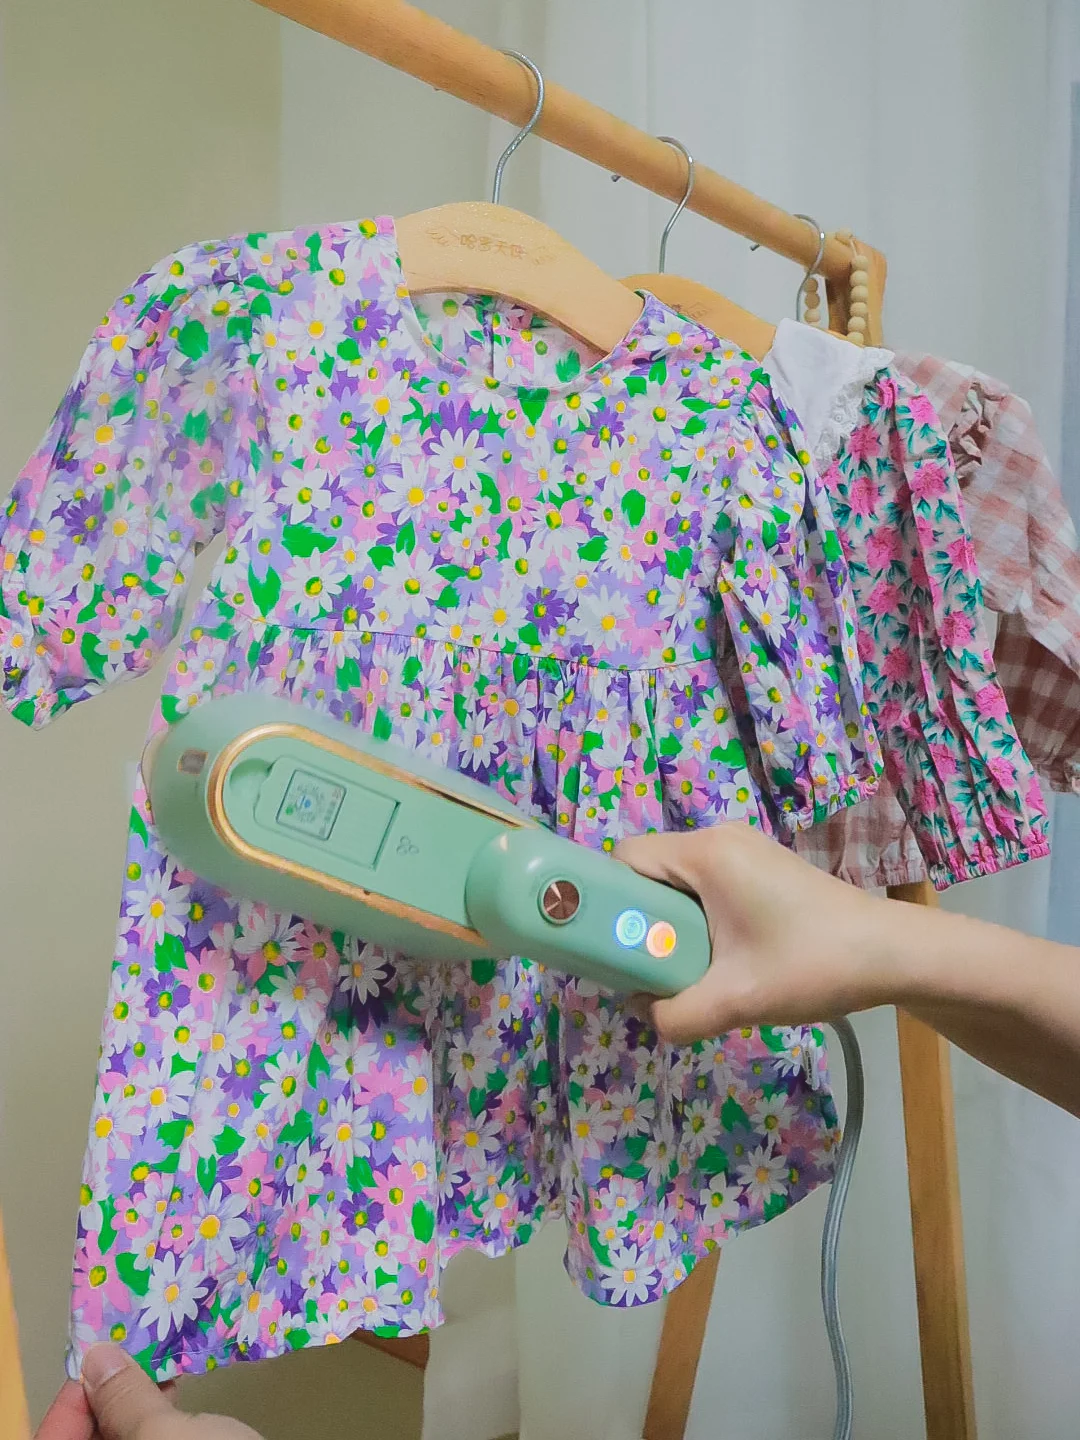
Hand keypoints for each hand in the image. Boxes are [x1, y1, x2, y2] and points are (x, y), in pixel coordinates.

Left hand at [36, 1344, 261, 1439]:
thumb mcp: (168, 1436)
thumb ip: (125, 1399)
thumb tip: (97, 1358)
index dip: (73, 1402)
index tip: (102, 1361)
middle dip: (105, 1403)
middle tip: (132, 1359)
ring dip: (131, 1413)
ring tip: (158, 1373)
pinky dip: (152, 1430)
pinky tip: (172, 1402)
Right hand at [615, 824, 902, 1043]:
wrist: (892, 955)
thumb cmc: (811, 964)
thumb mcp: (736, 999)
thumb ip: (676, 1014)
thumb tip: (643, 1014)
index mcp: (705, 854)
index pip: (625, 858)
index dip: (604, 900)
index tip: (606, 946)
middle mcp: (718, 839)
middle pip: (648, 870)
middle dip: (636, 920)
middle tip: (642, 969)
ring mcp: (742, 851)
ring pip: (676, 882)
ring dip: (669, 925)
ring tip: (680, 971)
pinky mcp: (759, 869)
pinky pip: (703, 887)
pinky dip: (695, 921)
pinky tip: (713, 961)